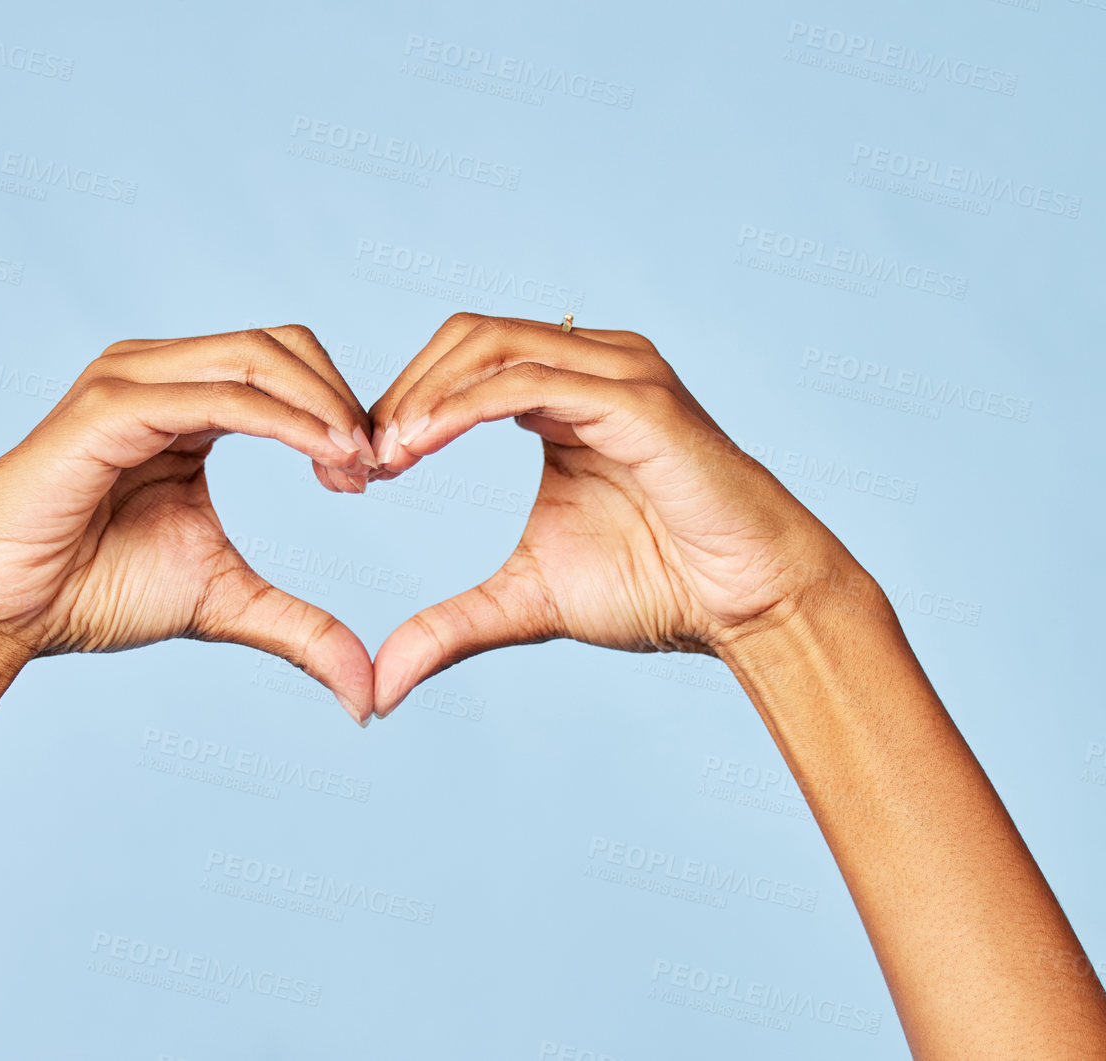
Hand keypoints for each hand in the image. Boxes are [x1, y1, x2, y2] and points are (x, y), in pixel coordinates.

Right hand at [0, 326, 383, 724]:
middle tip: (376, 469)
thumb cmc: (91, 592)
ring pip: (258, 355)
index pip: (288, 367)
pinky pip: (218, 396)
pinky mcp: (109, 406)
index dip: (344, 410)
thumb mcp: (223, 600)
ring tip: (358, 464)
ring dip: (323, 404)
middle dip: (344, 399)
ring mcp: (132, 380)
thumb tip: (368, 694)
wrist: (0, 610)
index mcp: (187, 400)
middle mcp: (161, 373)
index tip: (376, 476)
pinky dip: (282, 421)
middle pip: (284, 344)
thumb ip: (299, 628)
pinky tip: (322, 459)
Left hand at [363, 313, 865, 715]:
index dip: (399, 406)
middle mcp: (593, 365)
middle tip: (356, 464)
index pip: (463, 362)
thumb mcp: (527, 601)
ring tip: (382, 456)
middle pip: (468, 336)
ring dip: (425, 395)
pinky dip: (467, 405)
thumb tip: (378, 687)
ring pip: (495, 344)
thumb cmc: (659, 590)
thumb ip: (451, 625)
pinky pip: (533, 380)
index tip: (354, 472)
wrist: (750, 605)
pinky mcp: (639, 398)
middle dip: (401, 392)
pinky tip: (423, 444)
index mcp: (566, 393)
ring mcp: (620, 373)